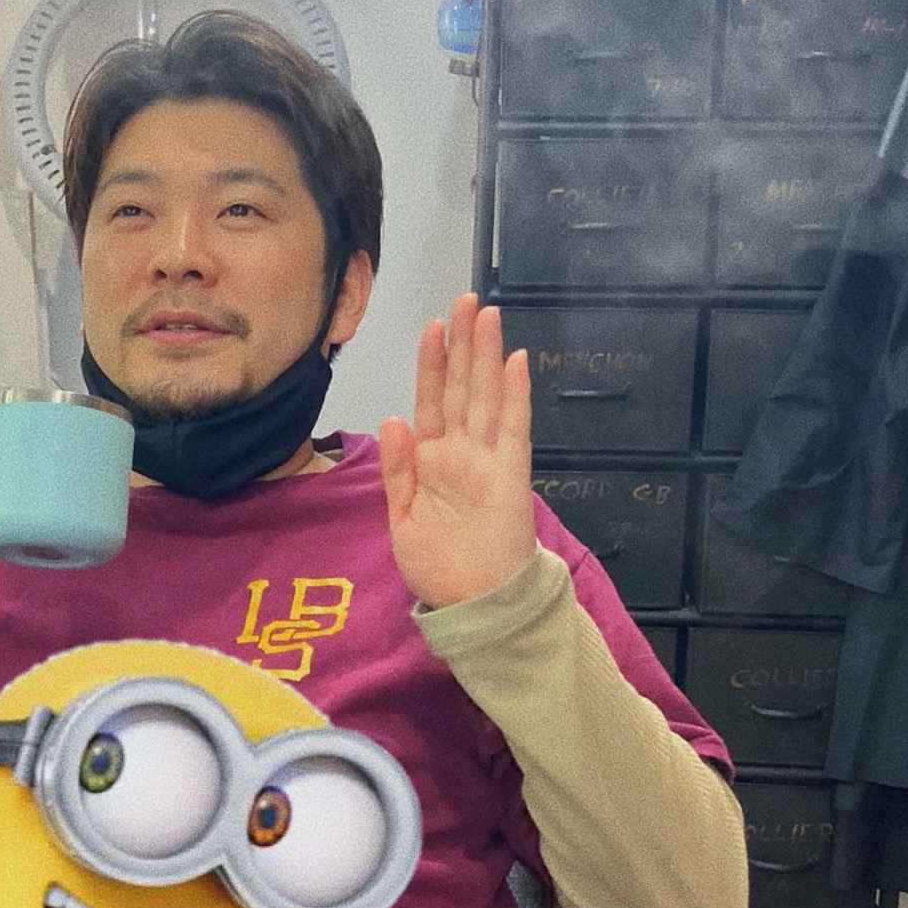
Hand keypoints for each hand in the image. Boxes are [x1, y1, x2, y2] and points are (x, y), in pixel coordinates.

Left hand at [378, 293, 537, 609]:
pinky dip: (515, 397)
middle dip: (463, 345)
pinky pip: (513, 431)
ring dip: (488, 357)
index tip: (432, 326)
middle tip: (465, 300)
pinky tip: (515, 364)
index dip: (433, 364)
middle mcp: (461, 453)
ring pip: (487, 398)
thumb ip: (398, 469)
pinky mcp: (512, 477)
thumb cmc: (438, 567)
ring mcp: (489, 462)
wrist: (475, 607)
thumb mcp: (403, 518)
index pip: (432, 401)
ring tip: (487, 316)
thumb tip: (392, 418)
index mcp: (432, 461)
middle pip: (463, 388)